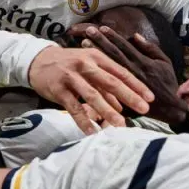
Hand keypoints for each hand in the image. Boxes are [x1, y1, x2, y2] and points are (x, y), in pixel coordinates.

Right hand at [28, 46, 152, 134]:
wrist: (38, 61)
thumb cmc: (69, 64)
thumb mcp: (88, 67)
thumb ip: (104, 84)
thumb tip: (121, 105)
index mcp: (96, 57)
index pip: (120, 72)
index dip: (136, 85)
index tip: (150, 98)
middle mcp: (85, 65)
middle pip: (110, 82)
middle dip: (129, 97)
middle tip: (144, 110)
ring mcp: (71, 77)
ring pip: (93, 96)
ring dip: (108, 111)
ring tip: (121, 125)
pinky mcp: (59, 90)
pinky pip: (74, 108)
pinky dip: (84, 121)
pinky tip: (93, 131)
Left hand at [73, 25, 184, 124]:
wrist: (171, 109)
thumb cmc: (168, 83)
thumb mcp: (165, 62)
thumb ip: (151, 48)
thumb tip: (135, 36)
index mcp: (143, 62)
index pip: (125, 46)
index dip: (113, 36)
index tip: (102, 27)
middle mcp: (133, 71)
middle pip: (113, 54)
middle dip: (100, 41)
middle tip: (87, 30)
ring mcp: (126, 84)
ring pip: (107, 67)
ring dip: (95, 54)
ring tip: (83, 44)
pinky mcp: (123, 95)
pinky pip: (107, 86)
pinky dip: (96, 76)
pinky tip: (86, 68)